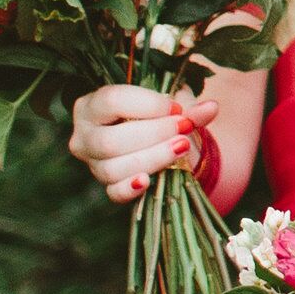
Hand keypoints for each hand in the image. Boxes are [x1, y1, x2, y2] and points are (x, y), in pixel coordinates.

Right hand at [69, 83, 208, 204]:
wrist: (162, 139)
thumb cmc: (160, 114)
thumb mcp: (173, 103)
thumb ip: (189, 106)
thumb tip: (210, 108)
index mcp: (92, 105)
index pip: (111, 100)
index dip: (148, 105)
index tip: (176, 108)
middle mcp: (84, 135)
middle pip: (110, 140)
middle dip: (153, 134)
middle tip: (184, 128)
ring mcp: (93, 164)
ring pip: (113, 168)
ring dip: (153, 158)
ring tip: (181, 147)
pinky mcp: (107, 186)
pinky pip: (114, 193)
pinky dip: (131, 188)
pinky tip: (148, 180)